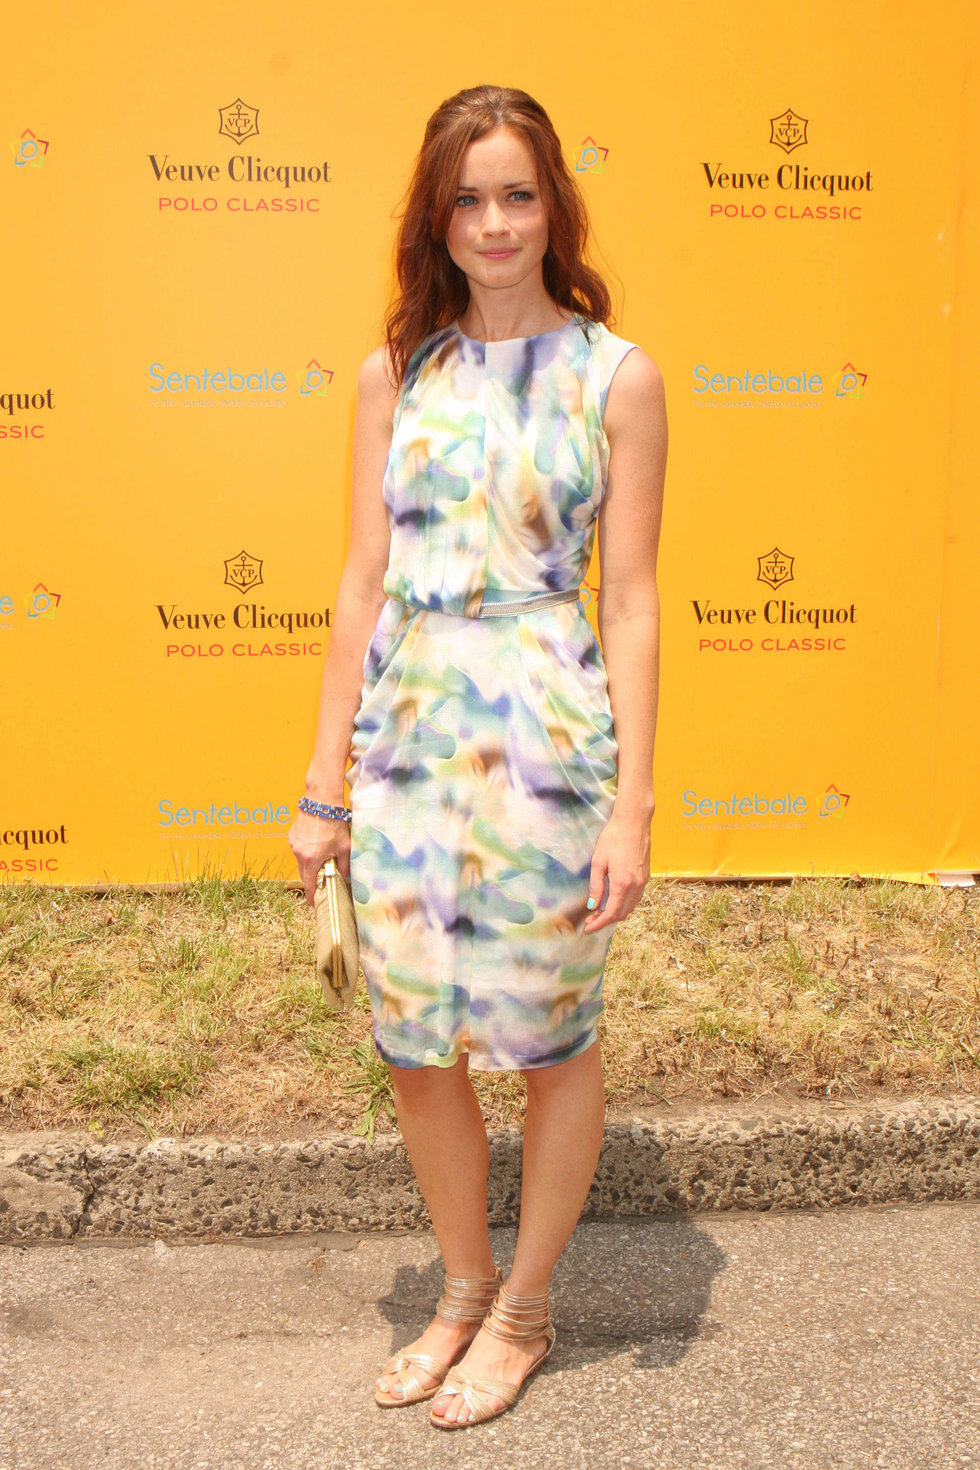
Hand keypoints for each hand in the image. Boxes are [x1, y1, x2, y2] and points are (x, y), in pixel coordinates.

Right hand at [288, 811, 351, 906]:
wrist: (321, 799)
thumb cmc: (335, 822)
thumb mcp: (344, 846)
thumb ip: (344, 866)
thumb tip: (346, 879)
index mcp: (311, 859)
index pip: (308, 884)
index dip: (312, 895)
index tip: (315, 903)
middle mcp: (298, 852)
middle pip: (304, 873)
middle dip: (312, 879)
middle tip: (323, 881)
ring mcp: (293, 843)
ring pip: (301, 860)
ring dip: (310, 862)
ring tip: (324, 857)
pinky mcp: (292, 834)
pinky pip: (299, 848)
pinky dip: (307, 851)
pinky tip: (318, 843)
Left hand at [583, 807, 651, 933]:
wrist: (634, 822)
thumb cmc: (613, 838)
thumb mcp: (598, 862)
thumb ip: (596, 886)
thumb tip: (592, 906)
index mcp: (623, 883)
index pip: (611, 913)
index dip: (599, 923)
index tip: (588, 928)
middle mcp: (636, 885)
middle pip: (622, 914)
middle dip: (606, 920)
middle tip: (591, 920)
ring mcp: (643, 881)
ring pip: (631, 907)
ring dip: (616, 913)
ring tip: (600, 912)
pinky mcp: (646, 876)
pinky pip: (636, 898)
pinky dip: (625, 904)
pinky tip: (613, 900)